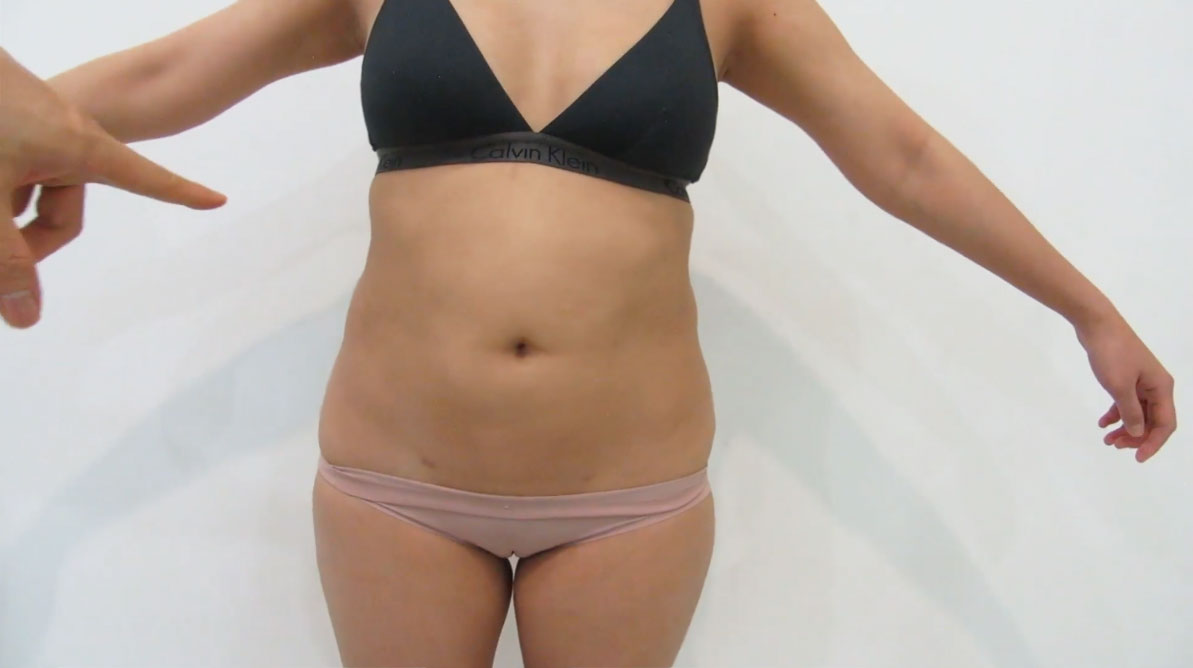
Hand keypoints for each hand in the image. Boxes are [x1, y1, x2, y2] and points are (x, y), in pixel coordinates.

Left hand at [0, 47, 226, 328]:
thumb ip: (6, 256)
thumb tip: (27, 319)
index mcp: (81, 147)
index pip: (147, 178)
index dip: (181, 192)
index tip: (217, 198)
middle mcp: (65, 137)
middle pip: (65, 208)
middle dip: (27, 236)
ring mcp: (35, 128)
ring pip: (33, 191)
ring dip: (2, 210)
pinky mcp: (10, 122)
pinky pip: (13, 168)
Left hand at [1075, 315, 1176, 462]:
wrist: (1096, 324)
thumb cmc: (1112, 354)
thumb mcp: (1120, 387)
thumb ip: (1130, 412)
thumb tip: (1139, 432)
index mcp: (1161, 388)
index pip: (1166, 423)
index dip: (1154, 443)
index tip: (1137, 457)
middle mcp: (1156, 386)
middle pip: (1153, 420)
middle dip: (1136, 437)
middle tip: (1115, 446)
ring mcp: (1141, 381)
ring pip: (1138, 412)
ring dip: (1125, 427)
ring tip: (1107, 440)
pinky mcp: (1126, 376)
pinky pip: (1126, 402)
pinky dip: (1116, 413)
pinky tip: (1102, 424)